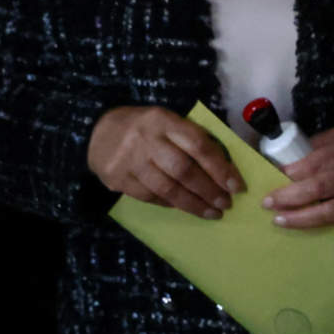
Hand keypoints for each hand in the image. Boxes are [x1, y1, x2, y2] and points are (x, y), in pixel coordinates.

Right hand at [88, 105, 242, 218]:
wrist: (97, 131)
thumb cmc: (144, 128)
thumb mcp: (167, 121)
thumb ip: (191, 139)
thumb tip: (224, 169)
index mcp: (164, 121)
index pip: (199, 145)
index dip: (221, 168)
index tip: (236, 186)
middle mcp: (146, 140)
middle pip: (184, 170)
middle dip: (209, 191)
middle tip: (225, 204)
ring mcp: (130, 161)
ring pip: (167, 188)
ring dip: (193, 204)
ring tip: (211, 213)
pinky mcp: (118, 179)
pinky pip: (150, 196)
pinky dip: (171, 204)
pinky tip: (185, 207)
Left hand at [261, 124, 333, 253]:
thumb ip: (325, 139)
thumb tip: (300, 148)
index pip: (313, 162)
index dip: (292, 171)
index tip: (277, 175)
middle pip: (316, 189)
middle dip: (288, 198)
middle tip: (267, 204)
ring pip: (331, 212)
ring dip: (304, 219)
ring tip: (281, 222)